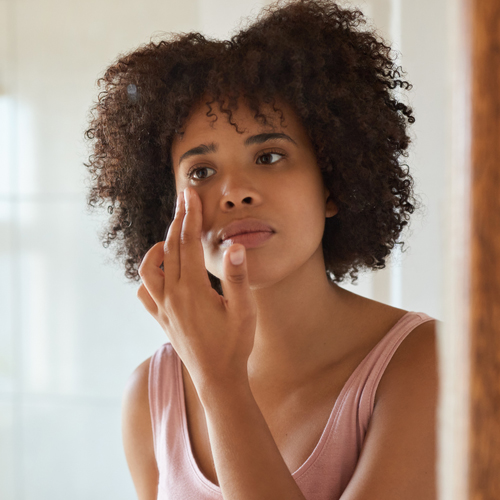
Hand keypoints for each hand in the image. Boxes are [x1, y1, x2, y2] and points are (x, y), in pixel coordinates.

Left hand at [136, 187, 256, 393]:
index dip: (190, 215)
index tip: (190, 194)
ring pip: (149, 269)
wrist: (217, 379)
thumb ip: (238, 278)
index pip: (188, 242)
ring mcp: (163, 308)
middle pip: (170, 248)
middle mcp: (172, 296)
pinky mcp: (161, 320)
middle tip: (184, 198)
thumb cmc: (234, 345)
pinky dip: (149, 277)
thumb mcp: (244, 311)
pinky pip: (145, 293)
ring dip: (158, 248)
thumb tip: (235, 246)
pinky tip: (162, 274)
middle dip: (177, 219)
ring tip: (172, 239)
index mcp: (192, 290)